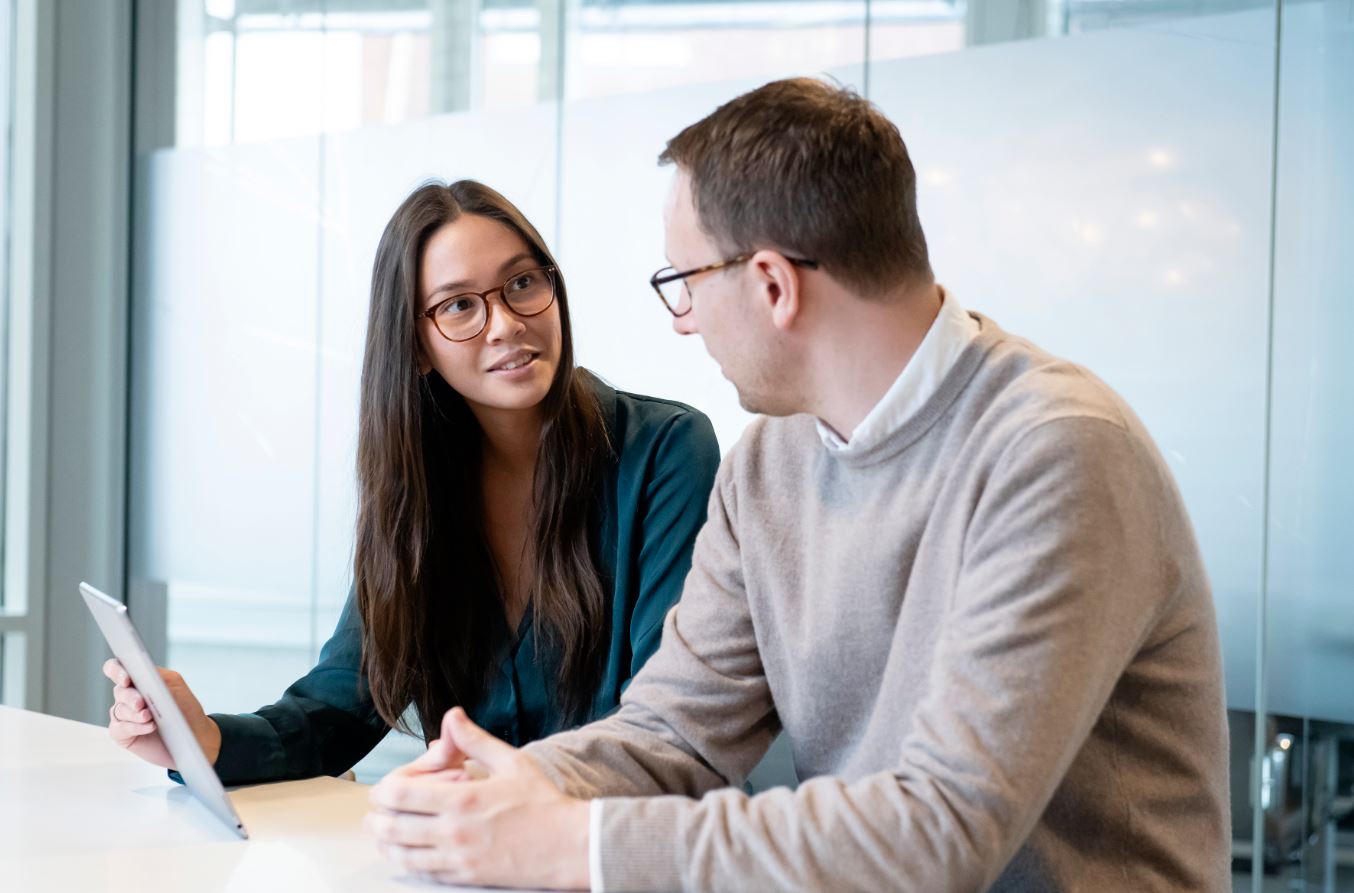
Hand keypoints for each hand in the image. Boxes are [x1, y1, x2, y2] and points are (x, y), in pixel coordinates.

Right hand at [102, 658, 221, 769]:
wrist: (194, 736)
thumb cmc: (185, 708)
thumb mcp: (177, 688)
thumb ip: (160, 678)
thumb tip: (145, 674)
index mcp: (138, 680)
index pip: (116, 668)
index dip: (116, 670)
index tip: (126, 678)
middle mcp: (127, 696)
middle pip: (119, 690)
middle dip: (130, 696)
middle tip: (141, 703)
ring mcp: (124, 715)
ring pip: (120, 710)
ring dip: (135, 714)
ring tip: (149, 716)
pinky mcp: (123, 734)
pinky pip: (121, 728)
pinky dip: (136, 727)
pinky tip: (150, 726)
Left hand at [366, 707, 590, 889]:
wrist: (568, 846)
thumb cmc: (542, 802)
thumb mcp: (512, 762)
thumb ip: (475, 740)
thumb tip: (453, 715)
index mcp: (462, 798)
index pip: (398, 794)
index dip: (384, 787)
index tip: (390, 784)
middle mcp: (453, 830)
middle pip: (390, 826)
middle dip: (377, 815)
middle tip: (378, 809)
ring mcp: (457, 858)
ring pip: (399, 854)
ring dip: (385, 841)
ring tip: (384, 831)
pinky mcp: (464, 877)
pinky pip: (421, 872)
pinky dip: (406, 861)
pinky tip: (405, 852)